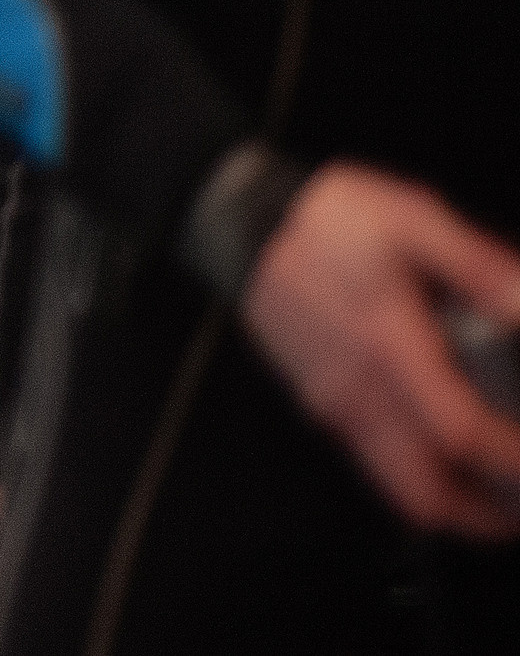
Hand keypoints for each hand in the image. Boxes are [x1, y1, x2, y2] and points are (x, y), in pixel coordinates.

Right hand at [244, 162, 519, 541]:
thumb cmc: (324, 220)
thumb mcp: (413, 219)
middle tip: (517, 502)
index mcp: (390, 346)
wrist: (241, 221)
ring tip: (491, 492)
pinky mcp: (316, 400)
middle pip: (427, 492)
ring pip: (397, 486)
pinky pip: (371, 462)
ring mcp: (333, 402)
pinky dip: (414, 476)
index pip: (461, 434)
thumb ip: (477, 266)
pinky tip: (436, 449)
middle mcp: (359, 390)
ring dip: (451, 505)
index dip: (512, 461)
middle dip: (484, 515)